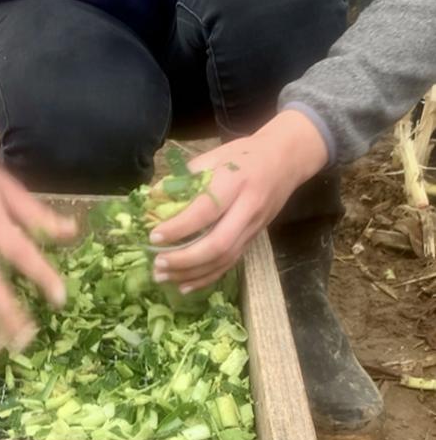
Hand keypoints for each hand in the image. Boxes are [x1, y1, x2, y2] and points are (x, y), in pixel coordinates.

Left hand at [150, 110, 328, 290]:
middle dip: (184, 259)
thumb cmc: (245, 155)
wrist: (286, 159)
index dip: (179, 227)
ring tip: (164, 277)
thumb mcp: (215, 156)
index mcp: (235, 182)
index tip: (154, 236)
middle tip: (157, 264)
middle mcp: (247, 209)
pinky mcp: (254, 239)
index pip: (205, 211)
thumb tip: (153, 199)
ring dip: (192, 273)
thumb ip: (185, 178)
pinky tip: (185, 284)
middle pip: (217, 244)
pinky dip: (207, 277)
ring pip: (224, 259)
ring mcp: (253, 227)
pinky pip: (230, 263)